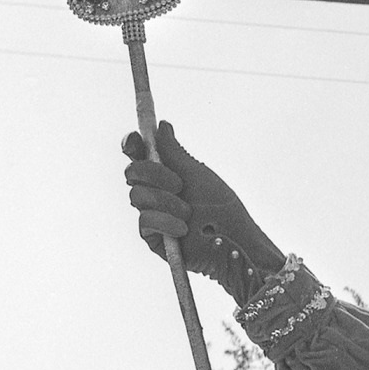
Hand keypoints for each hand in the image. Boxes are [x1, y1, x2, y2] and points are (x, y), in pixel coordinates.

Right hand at [122, 120, 283, 286]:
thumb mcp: (198, 175)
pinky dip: (165, 222)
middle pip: (132, 172)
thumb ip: (175, 153)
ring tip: (189, 213)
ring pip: (137, 196)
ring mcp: (152, 214)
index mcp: (166, 174)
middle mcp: (155, 192)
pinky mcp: (152, 238)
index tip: (136, 139)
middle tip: (179, 184)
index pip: (138, 155)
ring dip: (166, 202)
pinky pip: (144, 221)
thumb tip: (162, 125)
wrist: (236, 244)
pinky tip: (183, 229)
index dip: (132, 144)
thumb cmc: (223, 209)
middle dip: (154, 174)